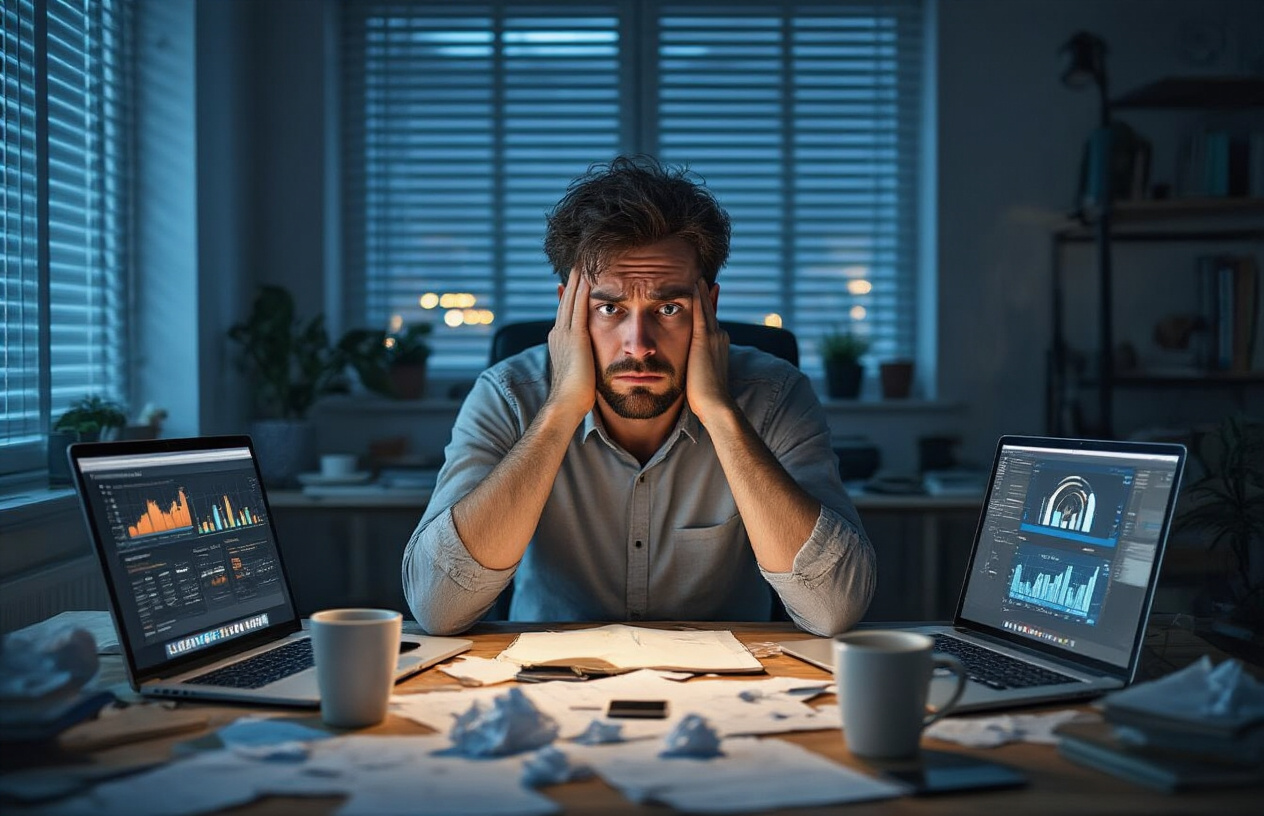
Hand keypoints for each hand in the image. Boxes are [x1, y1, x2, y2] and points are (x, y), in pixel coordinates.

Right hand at [545, 271, 596, 423]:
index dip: (570, 291)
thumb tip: (587, 351)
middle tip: (579, 258)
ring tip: (583, 259)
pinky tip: (589, 276)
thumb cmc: (576, 393)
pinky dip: (583, 291)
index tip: (577, 275)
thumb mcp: (578, 367)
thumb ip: (581, 354)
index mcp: (559, 339)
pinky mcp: (575, 337)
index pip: (566, 308)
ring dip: (577, 279)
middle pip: (566, 298)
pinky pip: (580, 307)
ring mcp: (564, 333)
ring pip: (571, 298)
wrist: (567, 403)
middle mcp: (558, 332)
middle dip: (573, 279)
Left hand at [686, 279, 731, 424]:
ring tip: (698, 276)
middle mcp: (720, 337)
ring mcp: (714, 336)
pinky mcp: (704, 338)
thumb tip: (693, 368)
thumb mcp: (702, 377)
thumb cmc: (706, 398)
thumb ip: (699, 367)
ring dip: (702, 291)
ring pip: (707, 308)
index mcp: (719, 346)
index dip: (709, 309)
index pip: (711, 323)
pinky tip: (694, 283)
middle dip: (707, 296)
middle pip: (711, 311)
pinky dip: (698, 296)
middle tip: (703, 278)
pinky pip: (700, 311)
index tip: (706, 296)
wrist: (715, 404)